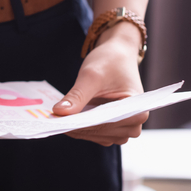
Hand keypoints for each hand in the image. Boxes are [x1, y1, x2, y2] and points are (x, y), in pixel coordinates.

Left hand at [52, 25, 146, 145]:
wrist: (117, 54)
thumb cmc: (109, 61)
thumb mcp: (91, 76)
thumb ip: (77, 96)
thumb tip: (58, 112)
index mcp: (137, 110)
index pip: (108, 124)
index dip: (84, 125)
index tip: (61, 123)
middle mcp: (134, 124)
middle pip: (103, 133)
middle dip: (78, 127)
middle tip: (53, 122)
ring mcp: (124, 128)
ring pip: (98, 136)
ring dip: (79, 129)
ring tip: (57, 120)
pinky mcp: (113, 126)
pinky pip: (96, 133)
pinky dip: (81, 127)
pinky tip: (66, 119)